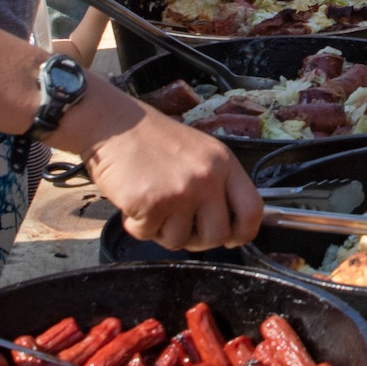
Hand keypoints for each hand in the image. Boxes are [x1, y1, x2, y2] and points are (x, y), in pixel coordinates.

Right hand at [70, 83, 262, 249]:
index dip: (243, 232)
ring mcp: (181, 192)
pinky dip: (137, 226)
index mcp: (224, 163)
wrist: (114, 125)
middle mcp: (208, 178)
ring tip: (151, 203)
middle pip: (217, 235)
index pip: (252, 210)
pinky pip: (148, 235)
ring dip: (161, 231)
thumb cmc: (151, 139)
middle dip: (196, 239)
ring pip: (180, 241)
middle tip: (177, 224)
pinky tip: (133, 202)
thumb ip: (216, 183)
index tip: (231, 238)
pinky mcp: (152, 203)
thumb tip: (228, 224)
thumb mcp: (199, 153)